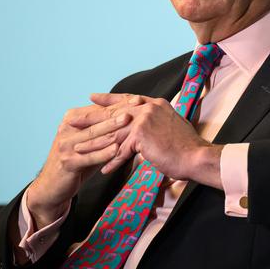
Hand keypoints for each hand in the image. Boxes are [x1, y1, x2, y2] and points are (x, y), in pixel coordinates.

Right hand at [27, 97, 139, 228]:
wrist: (52, 185)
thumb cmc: (76, 159)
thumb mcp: (88, 140)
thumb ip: (101, 127)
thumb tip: (127, 112)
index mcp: (71, 119)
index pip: (98, 109)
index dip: (118, 104)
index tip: (136, 99)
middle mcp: (67, 129)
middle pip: (96, 119)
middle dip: (117, 112)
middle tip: (135, 106)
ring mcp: (65, 145)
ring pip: (93, 135)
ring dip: (112, 128)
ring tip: (128, 122)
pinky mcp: (68, 162)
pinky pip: (89, 156)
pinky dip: (104, 152)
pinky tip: (117, 149)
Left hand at [82, 93, 224, 188]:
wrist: (196, 156)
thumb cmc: (187, 146)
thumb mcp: (171, 125)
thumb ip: (157, 121)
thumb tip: (149, 126)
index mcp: (155, 103)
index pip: (127, 99)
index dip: (108, 100)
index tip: (93, 98)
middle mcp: (148, 108)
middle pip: (114, 114)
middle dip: (92, 118)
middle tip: (73, 120)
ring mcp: (144, 120)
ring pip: (113, 133)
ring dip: (95, 144)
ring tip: (79, 150)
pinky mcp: (140, 135)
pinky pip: (121, 150)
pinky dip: (112, 162)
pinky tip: (103, 170)